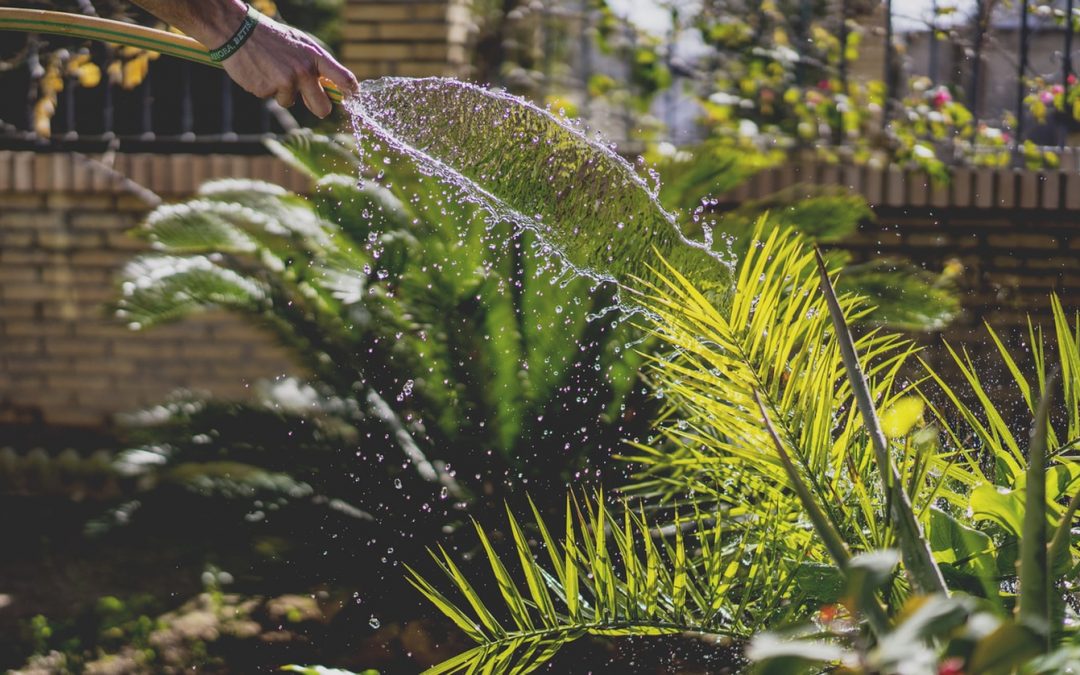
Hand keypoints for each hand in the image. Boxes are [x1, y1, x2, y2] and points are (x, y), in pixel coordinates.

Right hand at [220, 11, 357, 117]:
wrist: (238, 31)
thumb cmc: (273, 38)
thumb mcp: (300, 44)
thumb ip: (316, 64)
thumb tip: (332, 87)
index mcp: (315, 57)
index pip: (344, 79)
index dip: (351, 92)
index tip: (352, 97)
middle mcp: (303, 71)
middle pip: (323, 108)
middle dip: (320, 109)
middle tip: (312, 103)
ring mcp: (285, 82)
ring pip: (290, 102)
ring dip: (283, 93)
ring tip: (272, 71)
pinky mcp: (266, 90)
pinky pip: (271, 97)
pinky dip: (265, 88)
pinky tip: (259, 72)